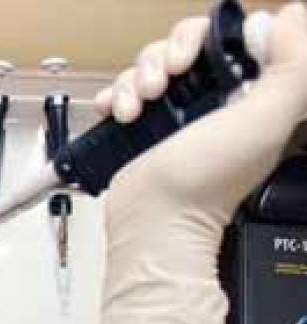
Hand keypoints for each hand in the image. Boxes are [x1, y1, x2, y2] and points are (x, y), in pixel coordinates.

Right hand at [95, 3, 306, 323]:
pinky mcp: (140, 127)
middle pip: (185, 45)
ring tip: (138, 105)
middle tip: (164, 81)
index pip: (232, 39)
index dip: (209, 37)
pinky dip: (116, 95)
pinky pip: (124, 90)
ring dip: (137, 77)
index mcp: (249, 95)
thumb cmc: (204, 186)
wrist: (151, 223)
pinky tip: (119, 112)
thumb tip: (283, 20)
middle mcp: (212, 103)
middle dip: (166, 55)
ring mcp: (173, 115)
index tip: (194, 57)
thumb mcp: (264, 121)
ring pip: (151, 65)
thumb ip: (290, 67)